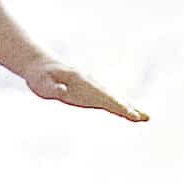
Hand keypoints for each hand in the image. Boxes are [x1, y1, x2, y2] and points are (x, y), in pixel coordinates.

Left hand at [23, 61, 147, 121]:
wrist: (41, 65)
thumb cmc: (40, 76)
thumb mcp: (41, 82)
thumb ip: (51, 87)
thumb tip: (62, 91)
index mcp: (81, 82)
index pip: (102, 96)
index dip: (116, 106)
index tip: (129, 113)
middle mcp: (90, 84)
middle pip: (113, 98)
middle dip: (128, 108)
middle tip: (143, 118)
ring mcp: (91, 87)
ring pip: (113, 98)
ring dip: (128, 107)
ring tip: (143, 117)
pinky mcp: (89, 92)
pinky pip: (108, 100)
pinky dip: (120, 105)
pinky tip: (129, 111)